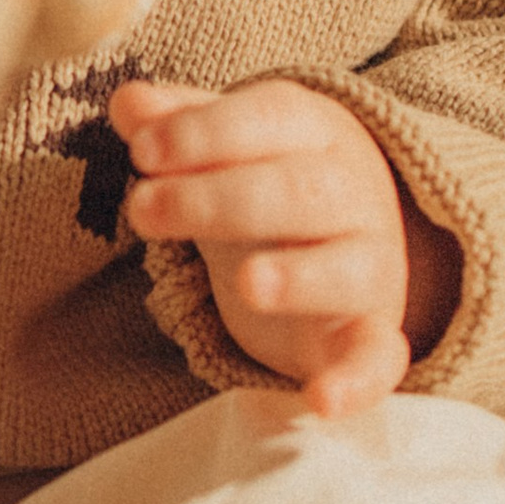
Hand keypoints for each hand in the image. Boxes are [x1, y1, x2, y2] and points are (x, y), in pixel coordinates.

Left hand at [112, 73, 462, 420]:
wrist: (355, 242)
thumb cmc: (268, 185)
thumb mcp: (224, 148)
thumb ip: (179, 125)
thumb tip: (127, 102)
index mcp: (314, 133)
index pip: (268, 119)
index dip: (205, 132)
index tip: (142, 150)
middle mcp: (352, 194)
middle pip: (298, 191)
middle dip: (218, 199)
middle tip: (143, 210)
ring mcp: (369, 266)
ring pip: (344, 268)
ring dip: (298, 276)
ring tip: (246, 283)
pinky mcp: (373, 334)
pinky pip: (377, 358)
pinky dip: (357, 380)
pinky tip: (321, 401)